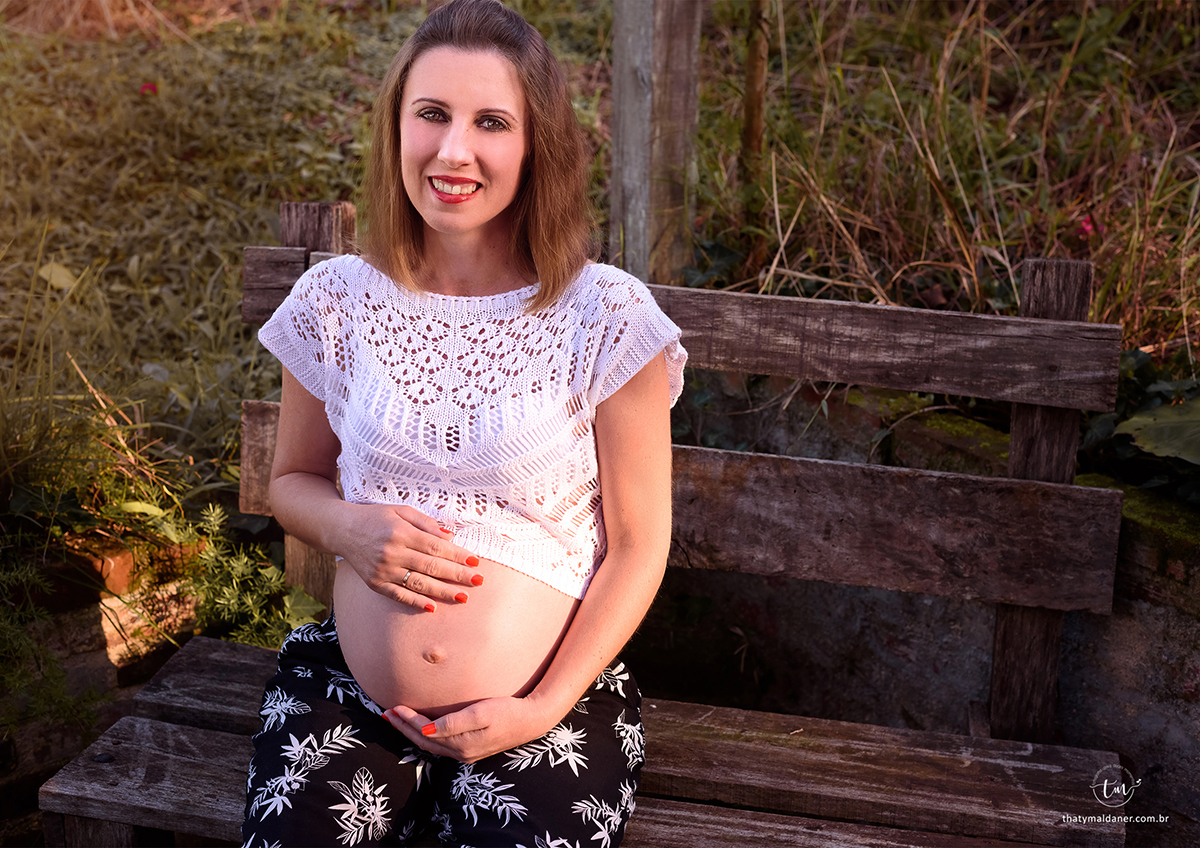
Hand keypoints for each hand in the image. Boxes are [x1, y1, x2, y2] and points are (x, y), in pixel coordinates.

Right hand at [337, 504, 481, 611]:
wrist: (342, 529)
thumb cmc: (376, 517)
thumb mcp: (401, 510)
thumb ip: (426, 523)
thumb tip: (450, 536)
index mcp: (401, 532)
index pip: (436, 547)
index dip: (457, 555)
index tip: (475, 562)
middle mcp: (392, 553)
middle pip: (431, 567)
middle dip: (457, 575)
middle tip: (478, 581)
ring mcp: (383, 570)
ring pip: (418, 584)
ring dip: (443, 592)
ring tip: (463, 597)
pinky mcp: (375, 583)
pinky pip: (399, 596)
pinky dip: (416, 602)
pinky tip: (433, 607)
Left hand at [383, 695, 557, 762]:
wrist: (532, 719)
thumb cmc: (508, 711)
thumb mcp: (480, 713)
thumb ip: (453, 723)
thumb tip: (426, 730)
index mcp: (460, 745)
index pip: (425, 733)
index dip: (408, 721)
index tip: (394, 707)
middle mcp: (460, 753)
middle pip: (424, 742)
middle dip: (404, 728)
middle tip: (387, 714)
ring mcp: (466, 753)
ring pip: (431, 745)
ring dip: (412, 733)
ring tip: (398, 721)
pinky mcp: (471, 748)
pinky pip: (441, 745)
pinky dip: (426, 736)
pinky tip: (422, 728)